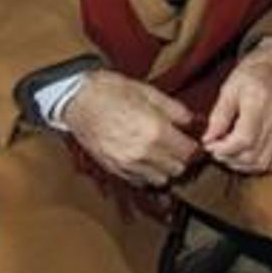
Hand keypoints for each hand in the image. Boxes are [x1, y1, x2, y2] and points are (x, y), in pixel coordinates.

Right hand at [62, 70, 199, 187]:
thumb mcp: (148, 92)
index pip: (188, 152)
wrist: (77, 99)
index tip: (192, 141)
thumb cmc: (109, 91)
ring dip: (164, 169)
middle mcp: (144, 152)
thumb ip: (175, 110)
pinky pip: (140, 181)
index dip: (194, 146)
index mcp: (156, 131)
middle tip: (177, 145)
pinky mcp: (115, 169)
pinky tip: (143, 158)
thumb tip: (192, 121)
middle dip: (181, 158)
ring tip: (160, 153)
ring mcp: (128, 163)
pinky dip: (146, 174)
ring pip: (160, 179)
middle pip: (177, 169)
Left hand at [201, 36, 271, 173]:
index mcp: (261, 102)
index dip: (223, 149)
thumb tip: (208, 139)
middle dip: (229, 158)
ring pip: (263, 163)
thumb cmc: (255, 71)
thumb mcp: (229, 87)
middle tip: (215, 149)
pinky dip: (255, 162)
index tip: (209, 145)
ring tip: (228, 152)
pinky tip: (244, 153)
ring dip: (241, 164)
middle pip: (253, 155)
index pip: (244, 139)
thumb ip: (218, 115)